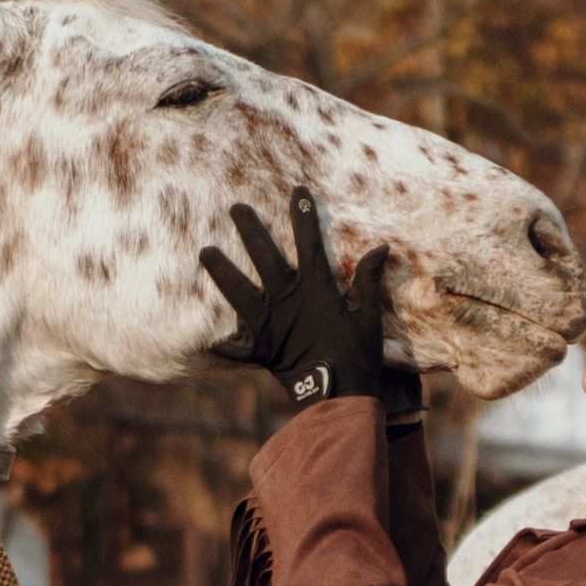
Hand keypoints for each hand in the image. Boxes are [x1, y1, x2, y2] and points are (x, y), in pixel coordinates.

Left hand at [203, 189, 390, 410]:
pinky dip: (222, 343)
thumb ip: (368, 280)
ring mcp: (268, 325)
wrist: (339, 396)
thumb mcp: (369, 316)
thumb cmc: (358, 355)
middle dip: (249, 228)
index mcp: (315, 287)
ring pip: (237, 290)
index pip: (308, 241)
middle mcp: (286, 300)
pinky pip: (235, 347)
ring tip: (204, 251)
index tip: (296, 189)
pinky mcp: (259, 351)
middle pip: (263, 255)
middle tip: (235, 207)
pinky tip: (206, 337)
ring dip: (220, 270)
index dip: (303, 213)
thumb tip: (381, 248)